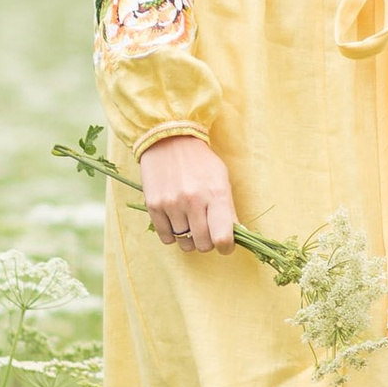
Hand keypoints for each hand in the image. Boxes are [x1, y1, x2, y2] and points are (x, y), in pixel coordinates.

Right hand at [138, 134, 235, 252]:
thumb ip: (228, 209)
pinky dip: (173, 234)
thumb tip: (234, 237)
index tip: (225, 244)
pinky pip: (166, 238)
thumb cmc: (201, 161)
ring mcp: (172, 204)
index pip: (223, 237)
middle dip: (207, 241)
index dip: (226, 247)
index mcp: (216, 193)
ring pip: (185, 243)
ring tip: (190, 220)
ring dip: (189, 238)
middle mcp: (193, 201)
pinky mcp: (154, 206)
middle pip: (203, 245)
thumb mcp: (221, 179)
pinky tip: (176, 219)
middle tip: (206, 228)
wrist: (169, 139)